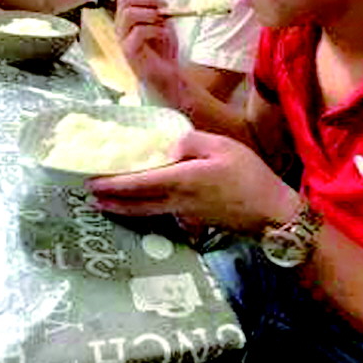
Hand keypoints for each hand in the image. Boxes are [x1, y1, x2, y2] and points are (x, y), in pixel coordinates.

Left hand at [86, 130, 299, 232]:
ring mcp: (186, 214)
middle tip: (91, 198)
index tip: (92, 182)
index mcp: (181, 179)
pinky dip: (145, 211)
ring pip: (147, 212)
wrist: (271, 213)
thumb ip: (192, 142)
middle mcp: (177, 201)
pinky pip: (162, 214)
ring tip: (107, 206)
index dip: (113, 183)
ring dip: (124, 209)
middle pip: (136, 203)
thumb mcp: (222, 146)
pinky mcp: (196, 220)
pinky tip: (145, 206)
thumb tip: (169, 146)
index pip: (139, 182)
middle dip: (112, 201)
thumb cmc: (249, 176)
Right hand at [115, 0, 181, 103]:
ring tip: (163, 20)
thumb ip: (157, 9)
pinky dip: (155, 29)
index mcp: (127, 17)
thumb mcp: (163, 23)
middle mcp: (121, 27)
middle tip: (164, 5)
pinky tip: (164, 35)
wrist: (168, 75)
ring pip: (129, 14)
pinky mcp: (129, 51)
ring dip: (150, 13)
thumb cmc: (164, 50)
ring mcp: (123, 39)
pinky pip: (139, 32)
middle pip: (125, 1)